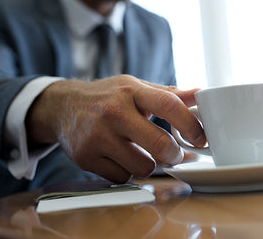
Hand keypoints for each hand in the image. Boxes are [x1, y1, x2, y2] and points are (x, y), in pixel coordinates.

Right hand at [26, 75, 204, 182]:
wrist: (62, 107)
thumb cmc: (107, 96)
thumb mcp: (136, 87)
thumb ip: (169, 94)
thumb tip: (200, 94)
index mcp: (131, 91)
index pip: (169, 105)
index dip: (190, 124)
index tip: (200, 138)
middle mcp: (113, 112)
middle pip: (159, 144)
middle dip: (175, 154)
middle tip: (175, 153)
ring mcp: (98, 136)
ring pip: (143, 166)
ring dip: (149, 164)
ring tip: (142, 152)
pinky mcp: (86, 157)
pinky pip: (122, 177)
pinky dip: (127, 171)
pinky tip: (120, 157)